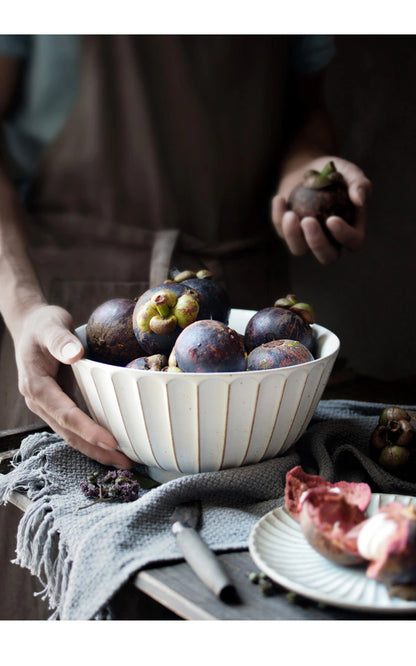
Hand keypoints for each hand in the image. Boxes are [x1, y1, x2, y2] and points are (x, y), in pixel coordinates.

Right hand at [13, 303, 132, 468]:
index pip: (65, 414)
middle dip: (97, 450)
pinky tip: (113, 445)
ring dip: (96, 450)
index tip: (111, 441)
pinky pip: (76, 426)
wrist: (31, 325)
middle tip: (125, 463)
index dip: (88, 429)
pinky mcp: (59, 404)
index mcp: (36, 386)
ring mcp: (49, 405)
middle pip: (69, 433)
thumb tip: (75, 354)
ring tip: (125, 462)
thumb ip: (61, 340)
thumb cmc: (42, 324)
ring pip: (72, 434)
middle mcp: (40, 401)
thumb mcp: (51, 326)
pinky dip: (93, 437)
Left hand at [271, 156, 371, 264]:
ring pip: (299, 250)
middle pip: (327, 257)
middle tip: (308, 221)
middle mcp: (331, 241)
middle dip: (317, 243)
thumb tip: (360, 200)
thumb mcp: (348, 171)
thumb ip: (359, 183)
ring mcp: (307, 240)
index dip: (344, 236)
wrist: (307, 167)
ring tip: (290, 215)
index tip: (332, 219)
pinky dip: (278, 216)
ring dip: (293, 236)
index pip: (353, 242)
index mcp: (352, 230)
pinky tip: (279, 199)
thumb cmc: (333, 170)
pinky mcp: (288, 232)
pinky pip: (281, 231)